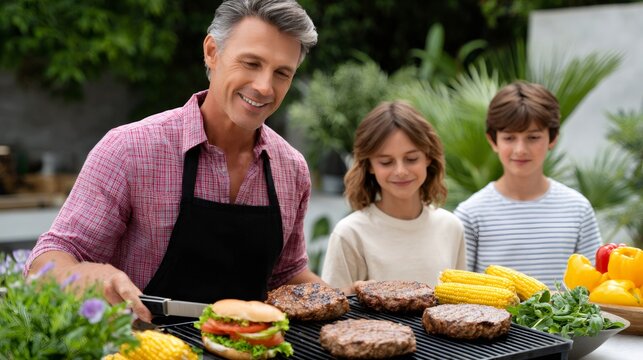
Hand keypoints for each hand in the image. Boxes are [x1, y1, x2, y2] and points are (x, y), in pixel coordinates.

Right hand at [29, 251, 152, 321]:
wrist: (67, 271)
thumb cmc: (97, 275)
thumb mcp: (116, 277)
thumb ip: (129, 291)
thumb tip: (143, 307)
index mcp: (116, 278)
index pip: (130, 294)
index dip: (140, 307)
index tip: (148, 317)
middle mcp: (103, 287)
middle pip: (119, 309)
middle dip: (125, 316)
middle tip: (128, 319)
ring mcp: (91, 296)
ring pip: (107, 316)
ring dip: (111, 319)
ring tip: (107, 312)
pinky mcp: (79, 306)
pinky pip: (93, 319)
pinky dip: (96, 320)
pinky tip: (95, 314)